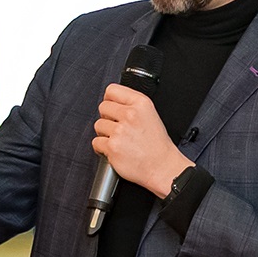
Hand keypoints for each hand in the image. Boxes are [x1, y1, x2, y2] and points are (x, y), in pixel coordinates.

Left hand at [93, 84, 192, 198]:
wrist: (162, 166)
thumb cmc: (157, 145)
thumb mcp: (151, 115)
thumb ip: (132, 105)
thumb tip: (112, 103)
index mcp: (141, 103)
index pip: (112, 90)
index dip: (110, 100)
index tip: (112, 108)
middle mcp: (130, 114)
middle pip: (102, 107)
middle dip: (107, 118)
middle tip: (117, 127)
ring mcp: (120, 131)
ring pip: (98, 125)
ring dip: (104, 133)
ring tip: (118, 140)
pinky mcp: (112, 147)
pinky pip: (96, 142)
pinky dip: (102, 148)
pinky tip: (114, 149)